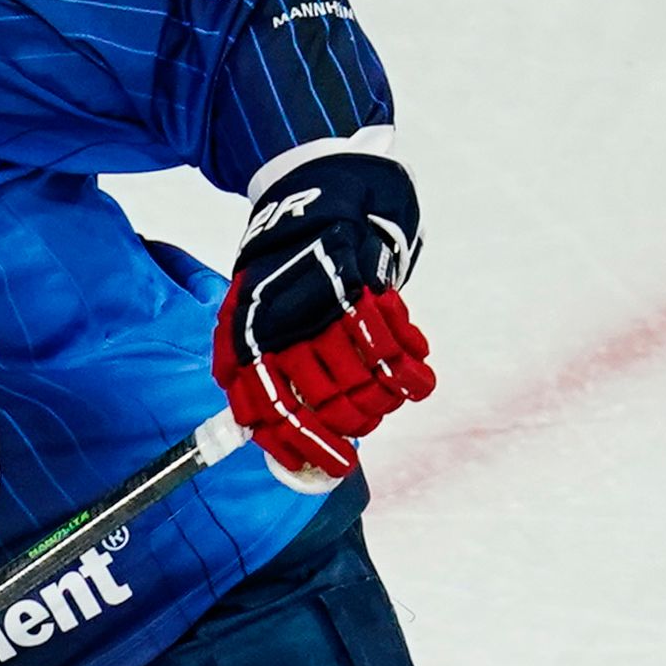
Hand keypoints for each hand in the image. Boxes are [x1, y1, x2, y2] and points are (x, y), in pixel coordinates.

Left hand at [217, 149, 432, 485]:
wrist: (310, 195)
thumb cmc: (280, 275)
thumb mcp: (248, 323)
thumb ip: (258, 379)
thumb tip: (278, 445)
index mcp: (247, 347)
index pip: (271, 417)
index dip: (304, 450)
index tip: (335, 469)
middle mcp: (279, 332)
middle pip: (325, 404)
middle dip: (355, 424)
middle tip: (371, 422)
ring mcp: (319, 308)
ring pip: (363, 378)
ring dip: (387, 397)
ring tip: (399, 397)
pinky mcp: (358, 283)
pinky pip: (390, 340)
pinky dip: (409, 362)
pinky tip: (418, 370)